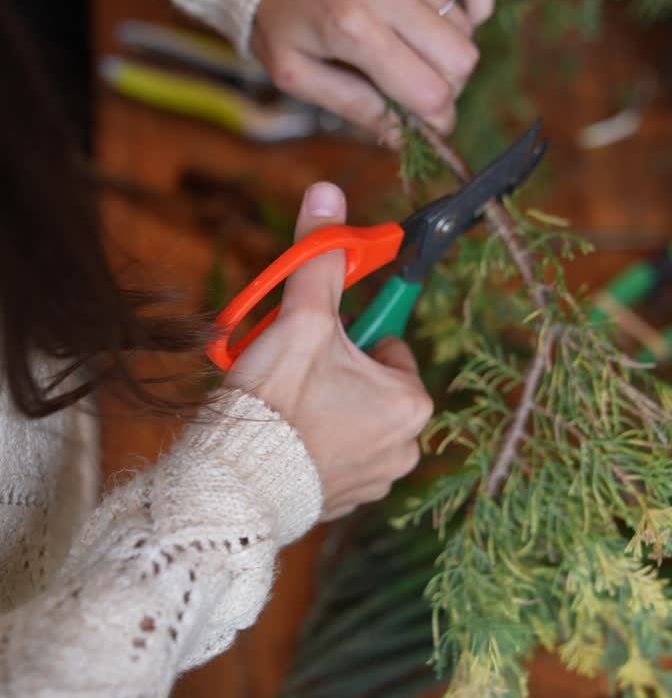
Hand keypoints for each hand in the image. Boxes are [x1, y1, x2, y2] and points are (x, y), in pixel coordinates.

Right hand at [225, 181, 432, 519]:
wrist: (235, 484)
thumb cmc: (276, 402)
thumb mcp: (301, 318)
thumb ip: (320, 258)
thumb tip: (329, 194)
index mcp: (411, 403)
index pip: (387, 345)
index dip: (345, 336)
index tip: (315, 338)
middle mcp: (406, 448)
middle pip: (369, 383)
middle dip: (333, 372)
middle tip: (291, 373)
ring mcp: (376, 481)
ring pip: (351, 419)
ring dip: (323, 408)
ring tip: (282, 409)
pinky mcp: (344, 503)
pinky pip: (334, 457)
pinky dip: (312, 446)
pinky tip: (281, 440)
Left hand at [251, 0, 493, 137]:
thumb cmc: (272, 13)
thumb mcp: (295, 73)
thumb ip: (353, 106)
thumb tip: (404, 137)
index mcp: (351, 28)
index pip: (429, 91)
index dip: (437, 119)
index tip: (429, 124)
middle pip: (459, 59)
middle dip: (448, 87)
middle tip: (420, 90)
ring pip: (463, 24)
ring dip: (447, 49)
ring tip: (415, 51)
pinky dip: (476, 1)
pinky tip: (459, 18)